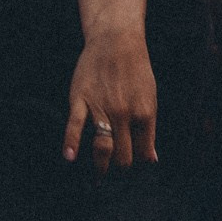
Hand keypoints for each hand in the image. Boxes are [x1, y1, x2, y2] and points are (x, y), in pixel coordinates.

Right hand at [64, 24, 156, 171]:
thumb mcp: (150, 99)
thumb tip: (152, 159)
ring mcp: (101, 108)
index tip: (132, 171)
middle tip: (115, 175)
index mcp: (145, 115)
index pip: (143, 154)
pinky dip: (71, 143)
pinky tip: (70, 158)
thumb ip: (149, 131)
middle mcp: (124, 115)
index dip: (138, 167)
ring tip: (98, 180)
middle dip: (120, 169)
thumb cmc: (136, 69)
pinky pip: (75, 125)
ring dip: (101, 168)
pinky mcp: (80, 100)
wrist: (115, 40)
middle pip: (123, 156)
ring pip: (102, 147)